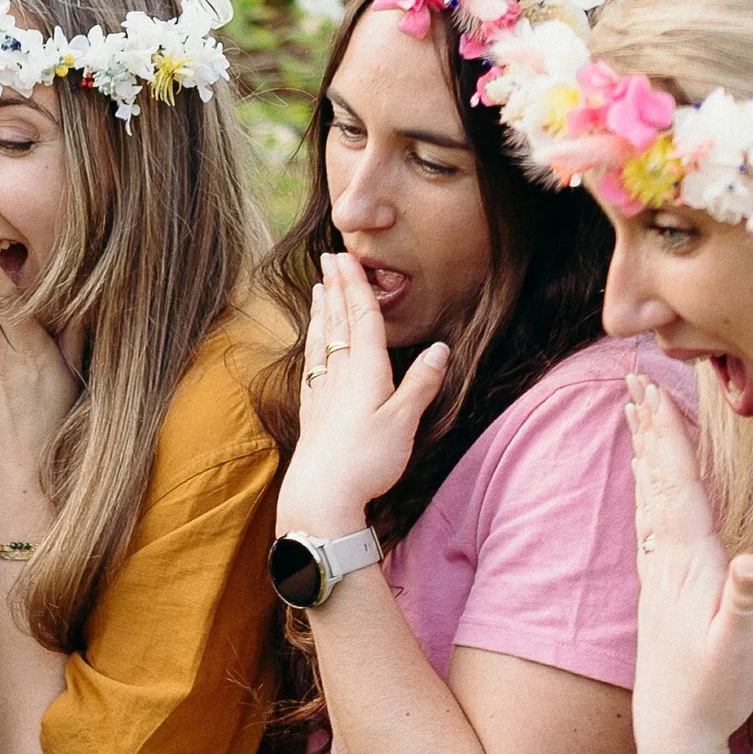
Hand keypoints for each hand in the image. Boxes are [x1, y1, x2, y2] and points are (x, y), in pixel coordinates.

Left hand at [279, 255, 447, 538]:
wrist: (321, 496)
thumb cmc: (367, 460)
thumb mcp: (404, 421)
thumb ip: (422, 383)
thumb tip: (441, 349)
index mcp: (365, 369)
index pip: (361, 317)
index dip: (355, 285)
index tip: (346, 257)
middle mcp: (339, 374)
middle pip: (338, 322)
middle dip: (335, 288)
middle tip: (328, 258)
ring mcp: (322, 392)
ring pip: (321, 341)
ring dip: (321, 312)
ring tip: (318, 289)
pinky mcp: (311, 412)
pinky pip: (311, 365)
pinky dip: (312, 344)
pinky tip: (311, 343)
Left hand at [626, 373, 752, 753]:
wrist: (673, 736)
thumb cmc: (711, 695)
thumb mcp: (736, 651)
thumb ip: (745, 604)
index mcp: (688, 565)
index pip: (676, 487)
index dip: (666, 437)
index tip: (652, 390)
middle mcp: (668, 564)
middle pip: (655, 482)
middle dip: (647, 428)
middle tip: (631, 377)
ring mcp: (661, 578)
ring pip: (650, 500)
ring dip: (644, 453)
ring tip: (633, 413)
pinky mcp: (661, 594)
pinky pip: (653, 526)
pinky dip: (650, 493)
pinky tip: (648, 484)